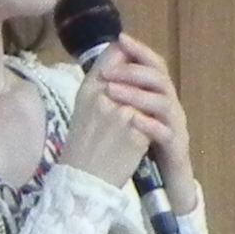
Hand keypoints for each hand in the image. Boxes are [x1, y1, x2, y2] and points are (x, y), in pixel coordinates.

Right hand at [60, 48, 154, 186]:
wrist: (84, 180)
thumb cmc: (81, 144)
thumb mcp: (83, 106)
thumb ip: (100, 80)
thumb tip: (120, 54)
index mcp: (89, 87)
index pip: (114, 52)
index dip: (128, 54)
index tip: (132, 62)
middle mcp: (105, 95)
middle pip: (135, 72)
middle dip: (142, 79)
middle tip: (141, 94)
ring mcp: (123, 114)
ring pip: (148, 96)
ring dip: (148, 104)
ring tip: (140, 119)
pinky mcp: (138, 133)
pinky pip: (152, 120)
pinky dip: (150, 126)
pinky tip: (141, 137)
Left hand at [90, 34, 196, 200]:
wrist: (168, 179)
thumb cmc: (147, 143)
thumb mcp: (134, 114)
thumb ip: (126, 93)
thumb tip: (106, 66)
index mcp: (161, 94)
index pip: (154, 64)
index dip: (140, 50)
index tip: (121, 38)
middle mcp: (172, 105)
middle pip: (159, 78)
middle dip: (132, 71)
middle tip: (107, 72)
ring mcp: (176, 125)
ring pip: (162, 102)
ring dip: (136, 94)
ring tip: (111, 91)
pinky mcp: (175, 146)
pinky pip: (164, 131)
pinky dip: (147, 124)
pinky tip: (130, 119)